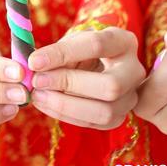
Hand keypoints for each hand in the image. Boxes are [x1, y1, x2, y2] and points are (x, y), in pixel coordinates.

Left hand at [29, 27, 144, 129]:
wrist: (95, 65)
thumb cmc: (81, 50)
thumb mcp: (71, 42)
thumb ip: (56, 52)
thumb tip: (33, 66)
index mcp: (123, 42)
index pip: (96, 45)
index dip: (62, 53)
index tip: (33, 61)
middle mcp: (134, 71)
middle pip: (110, 85)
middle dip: (68, 84)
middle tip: (37, 81)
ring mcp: (130, 98)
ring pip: (105, 111)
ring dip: (65, 105)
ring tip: (38, 95)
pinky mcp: (119, 117)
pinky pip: (94, 124)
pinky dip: (64, 115)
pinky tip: (44, 104)